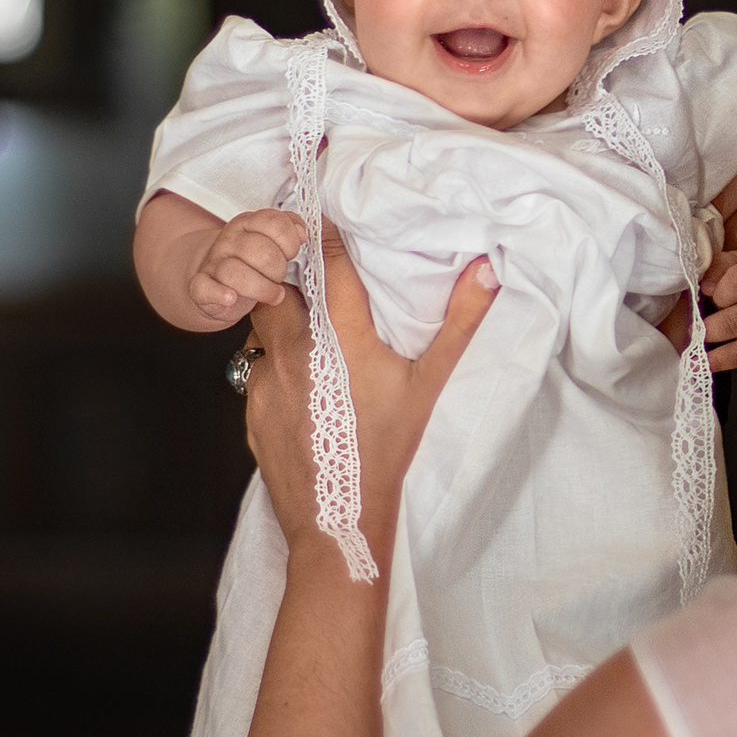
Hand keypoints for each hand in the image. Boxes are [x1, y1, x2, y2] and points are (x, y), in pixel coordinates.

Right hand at [187, 207, 304, 323]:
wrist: (217, 280)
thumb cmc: (252, 262)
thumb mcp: (271, 241)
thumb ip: (288, 230)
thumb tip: (301, 233)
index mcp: (247, 223)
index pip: (272, 222)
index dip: (289, 240)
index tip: (292, 254)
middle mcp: (229, 240)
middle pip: (259, 250)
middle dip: (278, 268)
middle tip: (280, 277)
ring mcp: (214, 263)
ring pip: (236, 272)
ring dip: (262, 287)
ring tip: (275, 295)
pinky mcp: (201, 286)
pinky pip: (204, 287)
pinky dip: (219, 294)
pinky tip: (231, 298)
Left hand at [245, 226, 499, 557]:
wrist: (339, 523)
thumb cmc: (388, 453)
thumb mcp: (431, 386)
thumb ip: (459, 323)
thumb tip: (484, 271)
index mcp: (338, 335)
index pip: (322, 261)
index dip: (322, 232)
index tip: (324, 213)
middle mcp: (294, 348)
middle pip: (277, 284)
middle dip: (290, 270)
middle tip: (311, 265)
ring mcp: (267, 379)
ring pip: (263, 326)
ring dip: (282, 317)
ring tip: (312, 325)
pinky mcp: (252, 408)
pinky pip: (259, 369)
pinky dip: (278, 364)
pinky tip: (305, 382)